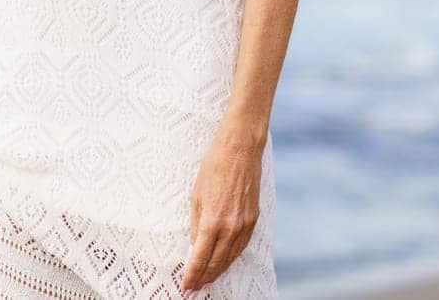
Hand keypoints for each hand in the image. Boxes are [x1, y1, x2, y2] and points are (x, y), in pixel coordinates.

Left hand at [180, 134, 262, 292]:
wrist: (239, 152)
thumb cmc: (213, 169)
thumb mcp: (195, 197)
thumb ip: (196, 225)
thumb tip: (194, 246)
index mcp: (212, 222)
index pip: (200, 258)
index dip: (192, 276)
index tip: (185, 287)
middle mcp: (230, 228)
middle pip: (216, 263)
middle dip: (204, 278)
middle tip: (193, 289)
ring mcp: (244, 226)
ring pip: (230, 258)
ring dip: (218, 271)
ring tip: (206, 280)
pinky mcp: (253, 221)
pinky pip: (241, 246)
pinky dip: (231, 257)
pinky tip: (223, 262)